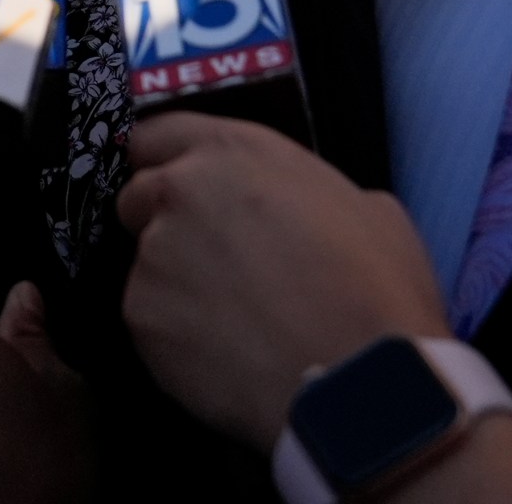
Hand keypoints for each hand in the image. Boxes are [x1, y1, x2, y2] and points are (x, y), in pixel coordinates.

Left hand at [117, 113, 448, 450]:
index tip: (178, 189)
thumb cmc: (373, 288)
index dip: (166, 163)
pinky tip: (225, 356)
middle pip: (138, 198)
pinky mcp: (141, 317)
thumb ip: (308, 193)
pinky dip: (176, 338)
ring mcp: (153, 255)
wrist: (355, 377)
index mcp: (234, 152)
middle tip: (214, 264)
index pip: (158, 134)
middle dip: (164, 224)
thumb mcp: (366, 208)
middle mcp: (180, 192)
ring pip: (146, 266)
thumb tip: (305, 213)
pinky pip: (149, 322)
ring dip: (176, 286)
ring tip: (234, 322)